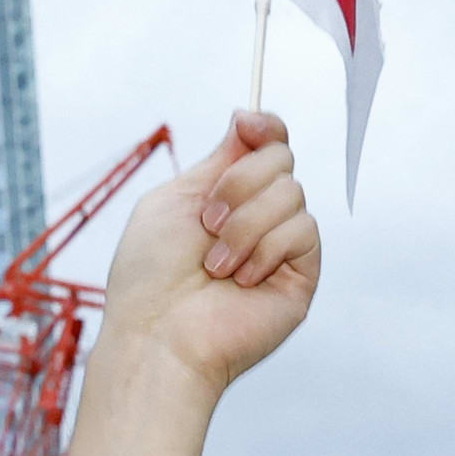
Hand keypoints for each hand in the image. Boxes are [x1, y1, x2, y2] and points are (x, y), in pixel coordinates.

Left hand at [95, 109, 321, 398]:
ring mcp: (280, 246)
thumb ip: (217, 159)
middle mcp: (256, 217)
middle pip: (281, 159)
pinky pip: (304, 229)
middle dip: (239, 184)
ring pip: (291, 193)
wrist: (158, 336)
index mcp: (224, 196)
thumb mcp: (174, 199)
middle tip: (207, 224)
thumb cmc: (150, 277)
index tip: (248, 127)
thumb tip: (248, 119)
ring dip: (245, 225)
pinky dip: (266, 249)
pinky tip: (240, 280)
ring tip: (215, 266)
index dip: (265, 127)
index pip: (266, 144)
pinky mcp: (302, 275)